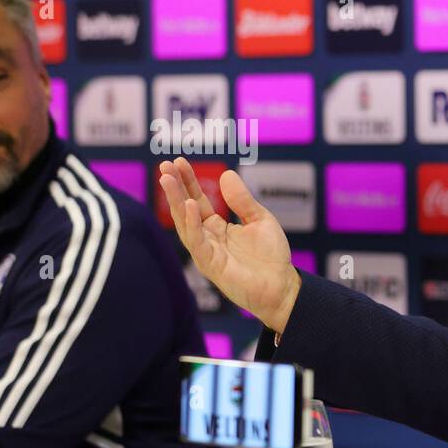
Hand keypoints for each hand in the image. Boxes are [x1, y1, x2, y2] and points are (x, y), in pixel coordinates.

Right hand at [157, 158, 299, 333]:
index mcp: (217, 227)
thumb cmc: (271, 257)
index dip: (188, 181)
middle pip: (185, 209)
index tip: (178, 161)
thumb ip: (242, 200)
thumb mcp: (260, 219)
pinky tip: (190, 205)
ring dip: (176, 201)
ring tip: (168, 179)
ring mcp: (206, 252)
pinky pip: (197, 242)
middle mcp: (207, 238)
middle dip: (174, 188)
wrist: (283, 287)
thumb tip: (226, 174)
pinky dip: (192, 223)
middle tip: (164, 166)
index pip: (198, 200)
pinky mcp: (211, 265)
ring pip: (185, 224)